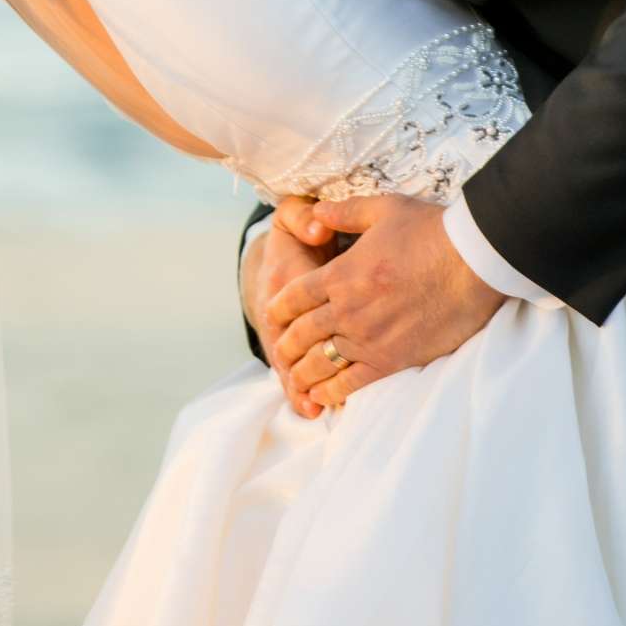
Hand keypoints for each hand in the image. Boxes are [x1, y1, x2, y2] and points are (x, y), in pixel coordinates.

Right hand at [243, 198, 340, 417]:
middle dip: (314, 359)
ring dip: (304, 385)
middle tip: (339, 378)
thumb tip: (319, 226)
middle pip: (295, 339)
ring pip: (288, 363)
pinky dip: (300, 394)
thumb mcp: (297, 215)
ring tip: (320, 407)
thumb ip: (306, 215)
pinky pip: (289, 374)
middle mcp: (278, 309)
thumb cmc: (299, 236)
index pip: (302, 299)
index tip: (347, 325)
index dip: (324, 314)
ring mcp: (279, 333)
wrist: (278, 257)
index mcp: (286, 275)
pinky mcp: (283, 349)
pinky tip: (315, 410)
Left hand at [267, 197, 505, 408]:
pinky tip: (321, 397)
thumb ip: (344, 211)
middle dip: (287, 344)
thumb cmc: (431, 232)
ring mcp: (368, 338)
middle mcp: (347, 309)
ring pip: (320, 363)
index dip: (279, 307)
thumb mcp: (383, 209)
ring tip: (295, 380)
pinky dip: (331, 392)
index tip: (274, 314)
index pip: (294, 296)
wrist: (472, 263)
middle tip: (281, 351)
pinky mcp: (391, 360)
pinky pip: (350, 384)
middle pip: (302, 333)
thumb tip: (318, 211)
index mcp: (341, 274)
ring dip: (302, 372)